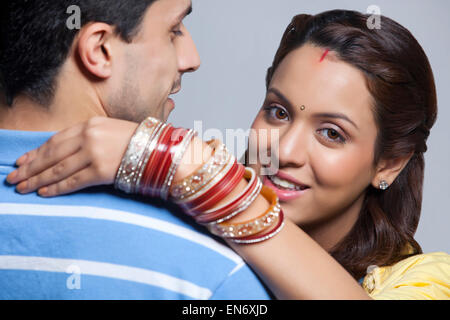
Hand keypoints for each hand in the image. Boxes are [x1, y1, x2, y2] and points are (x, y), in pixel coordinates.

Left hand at [6, 117, 138, 196]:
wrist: (160, 149)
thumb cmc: (137, 141)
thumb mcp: (109, 129)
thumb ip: (88, 136)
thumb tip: (66, 151)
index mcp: (89, 125)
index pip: (55, 140)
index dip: (35, 153)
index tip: (21, 162)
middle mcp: (88, 137)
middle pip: (51, 155)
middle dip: (30, 168)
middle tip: (12, 178)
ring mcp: (94, 154)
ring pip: (58, 169)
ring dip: (38, 180)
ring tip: (22, 188)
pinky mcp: (100, 171)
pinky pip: (73, 181)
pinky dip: (57, 188)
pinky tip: (44, 193)